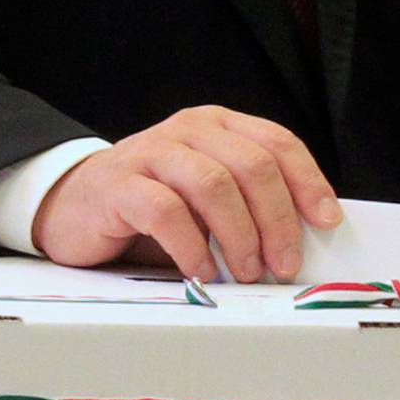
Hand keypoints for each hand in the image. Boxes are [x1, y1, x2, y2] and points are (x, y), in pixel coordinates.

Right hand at [32, 107, 340, 282]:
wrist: (72, 205)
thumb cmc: (151, 206)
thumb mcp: (206, 197)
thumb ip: (247, 203)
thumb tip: (303, 240)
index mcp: (217, 126)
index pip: (277, 143)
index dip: (307, 182)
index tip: (327, 222)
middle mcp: (187, 131)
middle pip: (252, 165)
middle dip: (277, 219)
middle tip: (282, 264)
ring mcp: (150, 153)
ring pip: (214, 184)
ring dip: (239, 235)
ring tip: (244, 273)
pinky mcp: (119, 184)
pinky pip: (166, 212)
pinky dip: (192, 247)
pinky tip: (201, 272)